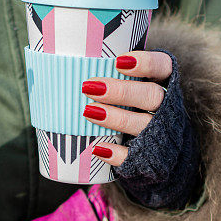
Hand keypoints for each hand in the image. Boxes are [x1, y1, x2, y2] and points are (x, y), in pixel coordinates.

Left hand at [81, 51, 171, 166]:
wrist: (160, 152)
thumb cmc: (133, 107)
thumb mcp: (131, 86)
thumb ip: (109, 75)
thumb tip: (54, 65)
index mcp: (163, 84)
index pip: (164, 67)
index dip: (146, 63)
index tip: (118, 62)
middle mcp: (166, 107)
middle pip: (152, 96)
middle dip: (122, 91)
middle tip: (90, 87)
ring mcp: (160, 134)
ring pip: (144, 124)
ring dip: (116, 118)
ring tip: (88, 112)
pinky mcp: (151, 158)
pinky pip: (136, 157)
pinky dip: (118, 154)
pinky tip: (98, 148)